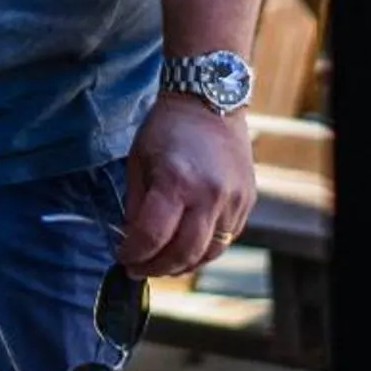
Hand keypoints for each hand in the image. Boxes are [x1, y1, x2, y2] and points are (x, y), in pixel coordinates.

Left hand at [118, 96, 256, 278]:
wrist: (209, 101)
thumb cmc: (167, 128)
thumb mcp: (138, 161)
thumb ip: (137, 204)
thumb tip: (133, 239)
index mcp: (176, 182)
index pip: (153, 236)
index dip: (134, 254)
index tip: (122, 257)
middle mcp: (210, 196)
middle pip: (184, 253)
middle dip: (157, 268)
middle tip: (138, 269)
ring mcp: (234, 201)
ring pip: (209, 252)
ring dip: (182, 264)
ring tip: (160, 264)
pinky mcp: (248, 202)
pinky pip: (225, 239)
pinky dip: (203, 249)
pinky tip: (185, 247)